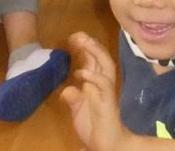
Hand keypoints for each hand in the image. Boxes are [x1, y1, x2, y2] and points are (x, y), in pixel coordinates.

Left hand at [60, 31, 128, 150]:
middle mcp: (103, 84)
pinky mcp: (107, 101)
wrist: (107, 144)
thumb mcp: (78, 111)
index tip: (73, 37)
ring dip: (95, 53)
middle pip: (101, 58)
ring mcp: (106, 91)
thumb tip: (67, 89)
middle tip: (77, 34)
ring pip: (105, 66)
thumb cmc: (94, 126)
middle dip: (91, 44)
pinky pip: (104, 85)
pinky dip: (94, 77)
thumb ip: (73, 98)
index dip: (85, 48)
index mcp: (96, 84)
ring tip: (84, 43)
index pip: (93, 61)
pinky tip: (82, 72)